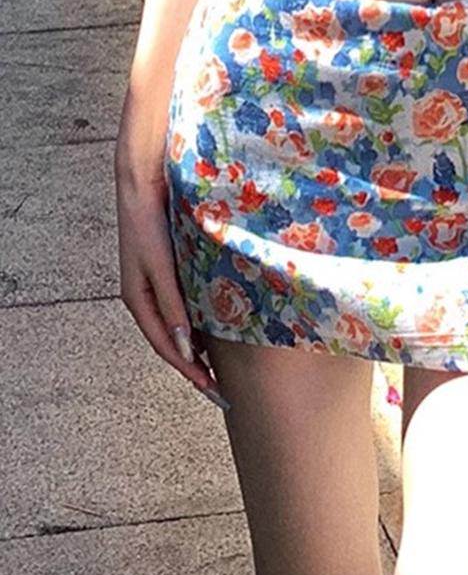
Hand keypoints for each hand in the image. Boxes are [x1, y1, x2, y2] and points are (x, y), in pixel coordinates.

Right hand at [114, 153, 223, 404]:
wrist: (145, 183)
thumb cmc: (147, 222)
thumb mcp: (160, 266)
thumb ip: (172, 305)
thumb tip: (182, 347)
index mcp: (140, 300)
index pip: (166, 348)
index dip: (190, 373)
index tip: (213, 392)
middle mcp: (148, 297)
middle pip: (171, 344)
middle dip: (194, 369)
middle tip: (221, 390)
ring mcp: (159, 286)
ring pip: (178, 328)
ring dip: (197, 350)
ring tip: (221, 369)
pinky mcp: (171, 272)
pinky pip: (185, 308)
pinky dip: (199, 326)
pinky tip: (217, 330)